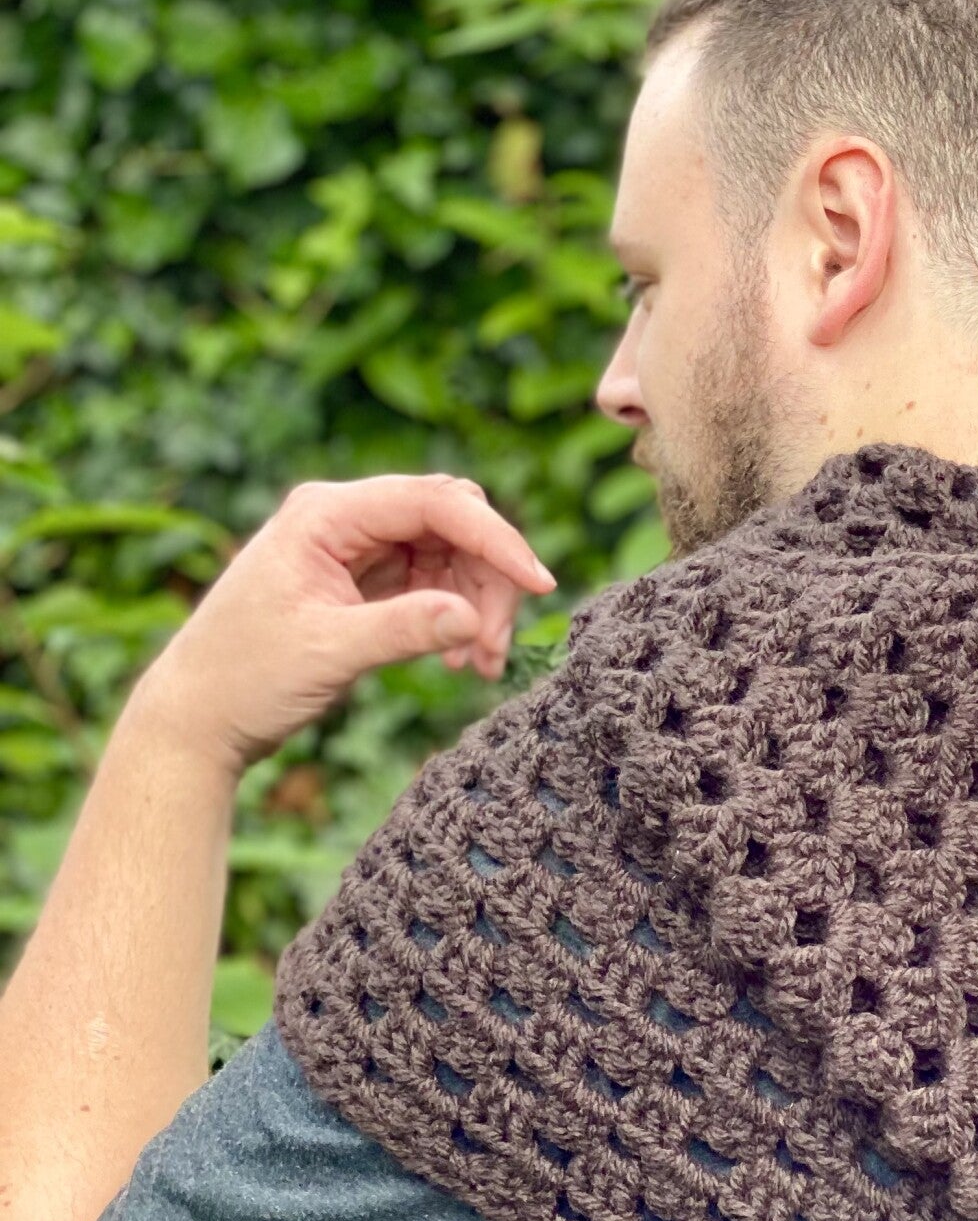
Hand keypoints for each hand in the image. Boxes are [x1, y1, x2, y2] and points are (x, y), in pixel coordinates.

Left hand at [130, 472, 556, 776]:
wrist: (198, 718)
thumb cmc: (245, 679)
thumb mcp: (328, 653)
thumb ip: (403, 628)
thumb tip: (475, 615)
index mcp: (324, 514)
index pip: (433, 502)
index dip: (494, 539)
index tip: (538, 584)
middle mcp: (342, 519)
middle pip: (450, 522)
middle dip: (487, 579)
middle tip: (497, 646)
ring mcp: (353, 548)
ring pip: (449, 554)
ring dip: (476, 604)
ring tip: (479, 665)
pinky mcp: (362, 580)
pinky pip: (430, 582)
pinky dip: (454, 618)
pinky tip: (458, 660)